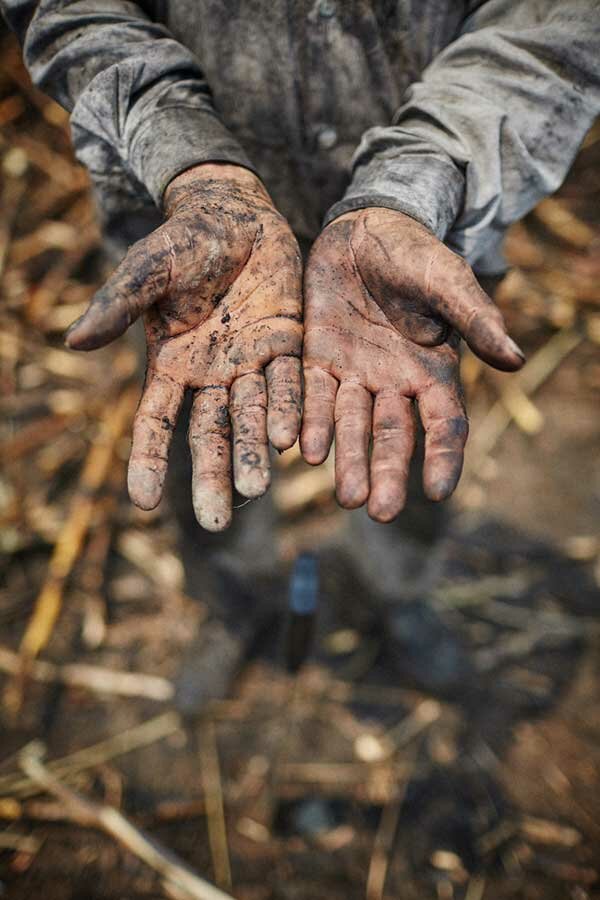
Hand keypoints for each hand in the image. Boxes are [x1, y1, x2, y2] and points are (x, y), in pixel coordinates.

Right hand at [66, 164, 302, 530]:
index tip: (143, 504)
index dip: (149, 461)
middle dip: (212, 476)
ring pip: (252, 418)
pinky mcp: (287, 346)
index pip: (157, 422)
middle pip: (210, 434)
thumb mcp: (148, 270)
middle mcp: (211, 375)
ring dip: (254, 452)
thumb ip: (117, 304)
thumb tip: (74, 341)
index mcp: (172, 365)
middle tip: (216, 524)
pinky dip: (288, 410)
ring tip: (256, 490)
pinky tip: (291, 442)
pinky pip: (289, 383)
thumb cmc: (183, 241)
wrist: (237, 215)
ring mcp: (250, 365)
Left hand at [301, 208, 523, 521]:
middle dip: (387, 473)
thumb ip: (474, 317)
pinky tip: (301, 449)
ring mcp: (354, 374)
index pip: (444, 423)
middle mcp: (393, 382)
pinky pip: (311, 396)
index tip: (439, 492)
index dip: (443, 456)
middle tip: (379, 512)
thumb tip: (515, 360)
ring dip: (347, 460)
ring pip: (351, 426)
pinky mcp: (317, 359)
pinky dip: (308, 422)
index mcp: (433, 370)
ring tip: (345, 497)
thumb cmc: (414, 253)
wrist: (362, 228)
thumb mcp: (446, 280)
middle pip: (393, 436)